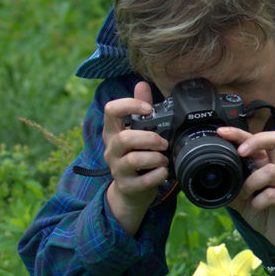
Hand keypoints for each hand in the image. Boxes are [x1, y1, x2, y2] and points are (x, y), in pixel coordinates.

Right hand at [103, 81, 169, 234]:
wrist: (131, 191)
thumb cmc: (136, 156)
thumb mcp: (135, 132)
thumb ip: (139, 110)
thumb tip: (141, 84)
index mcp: (113, 131)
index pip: (111, 110)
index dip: (129, 105)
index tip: (148, 109)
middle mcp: (111, 149)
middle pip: (125, 138)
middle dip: (150, 139)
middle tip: (164, 143)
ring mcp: (117, 169)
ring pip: (134, 160)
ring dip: (156, 158)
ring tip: (164, 159)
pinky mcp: (127, 186)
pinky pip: (143, 181)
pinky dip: (158, 175)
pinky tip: (163, 172)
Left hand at [218, 127, 274, 261]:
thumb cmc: (265, 210)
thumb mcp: (242, 198)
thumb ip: (230, 186)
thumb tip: (207, 180)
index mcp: (266, 164)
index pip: (257, 139)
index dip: (240, 133)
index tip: (221, 133)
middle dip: (255, 141)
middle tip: (240, 152)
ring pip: (272, 170)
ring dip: (252, 181)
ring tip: (245, 193)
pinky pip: (272, 194)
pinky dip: (259, 201)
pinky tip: (255, 207)